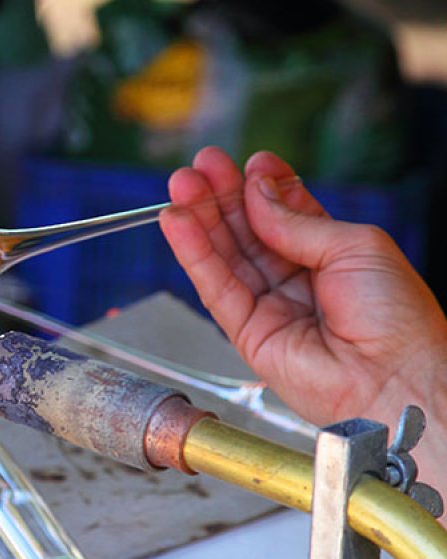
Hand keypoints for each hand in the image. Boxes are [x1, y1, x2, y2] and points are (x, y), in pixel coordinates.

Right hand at [160, 147, 446, 430]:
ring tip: (180, 185)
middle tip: (199, 167)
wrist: (396, 379)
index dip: (264, 187)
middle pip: (248, 231)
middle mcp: (298, 280)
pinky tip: (179, 223)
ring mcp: (271, 307)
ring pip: (226, 256)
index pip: (286, 214)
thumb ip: (297, 221)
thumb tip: (256, 191)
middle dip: (222, 197)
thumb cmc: (397, 318)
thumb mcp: (354, 246)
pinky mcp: (247, 333)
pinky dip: (194, 254)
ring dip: (200, 219)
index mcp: (333, 256)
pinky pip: (215, 288)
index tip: (247, 162)